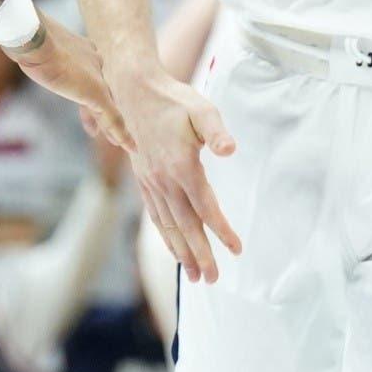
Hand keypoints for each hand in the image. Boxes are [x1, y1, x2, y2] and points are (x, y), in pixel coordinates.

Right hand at [5, 15, 131, 150]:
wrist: (37, 40)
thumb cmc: (29, 40)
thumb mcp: (32, 44)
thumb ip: (33, 47)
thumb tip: (16, 42)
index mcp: (83, 49)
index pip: (90, 71)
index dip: (87, 86)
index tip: (82, 91)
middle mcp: (94, 61)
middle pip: (103, 90)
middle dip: (103, 108)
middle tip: (103, 126)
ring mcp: (97, 78)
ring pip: (110, 106)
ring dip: (113, 126)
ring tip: (120, 142)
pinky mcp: (98, 94)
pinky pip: (114, 118)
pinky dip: (122, 134)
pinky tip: (131, 147)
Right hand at [108, 60, 240, 283]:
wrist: (135, 91)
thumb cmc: (173, 99)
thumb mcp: (201, 109)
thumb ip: (216, 132)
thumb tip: (230, 150)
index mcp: (182, 167)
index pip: (206, 208)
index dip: (222, 231)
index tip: (236, 250)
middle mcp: (164, 180)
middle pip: (185, 226)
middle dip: (199, 255)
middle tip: (211, 279)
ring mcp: (150, 182)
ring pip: (168, 226)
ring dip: (181, 253)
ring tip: (192, 276)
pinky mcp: (143, 179)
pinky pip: (154, 215)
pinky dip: (164, 235)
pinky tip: (172, 248)